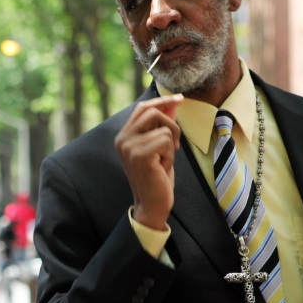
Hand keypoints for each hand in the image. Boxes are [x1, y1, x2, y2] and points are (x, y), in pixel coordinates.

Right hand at [115, 95, 183, 230]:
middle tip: (175, 145)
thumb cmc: (157, 177)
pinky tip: (163, 166)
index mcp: (124, 136)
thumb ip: (162, 125)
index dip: (162, 101)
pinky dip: (171, 154)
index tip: (180, 98)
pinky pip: (167, 140)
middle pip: (153, 112)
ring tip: (164, 160)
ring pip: (164, 127)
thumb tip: (172, 103)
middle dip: (171, 125)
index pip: (142, 108)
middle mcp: (123, 139)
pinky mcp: (140, 154)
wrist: (152, 204)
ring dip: (171, 144)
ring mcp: (129, 146)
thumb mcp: (159, 147)